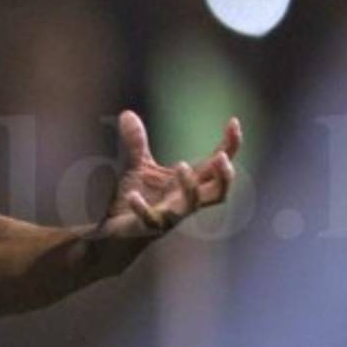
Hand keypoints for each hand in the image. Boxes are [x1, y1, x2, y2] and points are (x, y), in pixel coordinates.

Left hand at [102, 111, 240, 237]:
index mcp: (188, 184)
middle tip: (222, 158)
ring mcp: (169, 216)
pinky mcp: (148, 228)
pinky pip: (150, 220)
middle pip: (218, 192)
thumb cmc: (133, 199)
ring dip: (190, 187)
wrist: (113, 234)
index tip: (234, 122)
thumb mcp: (136, 166)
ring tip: (182, 165)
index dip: (230, 146)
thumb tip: (127, 113)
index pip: (217, 165)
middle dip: (225, 177)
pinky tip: (133, 196)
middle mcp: (184, 201)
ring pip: (191, 206)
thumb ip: (136, 142)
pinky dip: (142, 208)